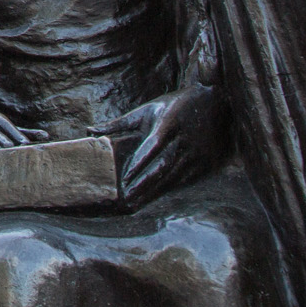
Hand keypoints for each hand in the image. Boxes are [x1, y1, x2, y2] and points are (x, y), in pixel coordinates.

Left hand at [91, 84, 226, 204]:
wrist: (215, 103)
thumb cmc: (174, 106)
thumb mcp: (147, 111)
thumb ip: (119, 123)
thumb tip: (90, 130)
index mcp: (169, 124)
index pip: (153, 146)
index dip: (140, 162)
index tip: (126, 177)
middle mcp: (184, 140)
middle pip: (163, 166)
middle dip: (145, 184)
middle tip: (127, 199)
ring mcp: (198, 153)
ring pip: (174, 177)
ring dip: (155, 191)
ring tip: (137, 203)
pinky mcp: (206, 163)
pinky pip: (186, 181)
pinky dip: (169, 190)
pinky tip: (156, 198)